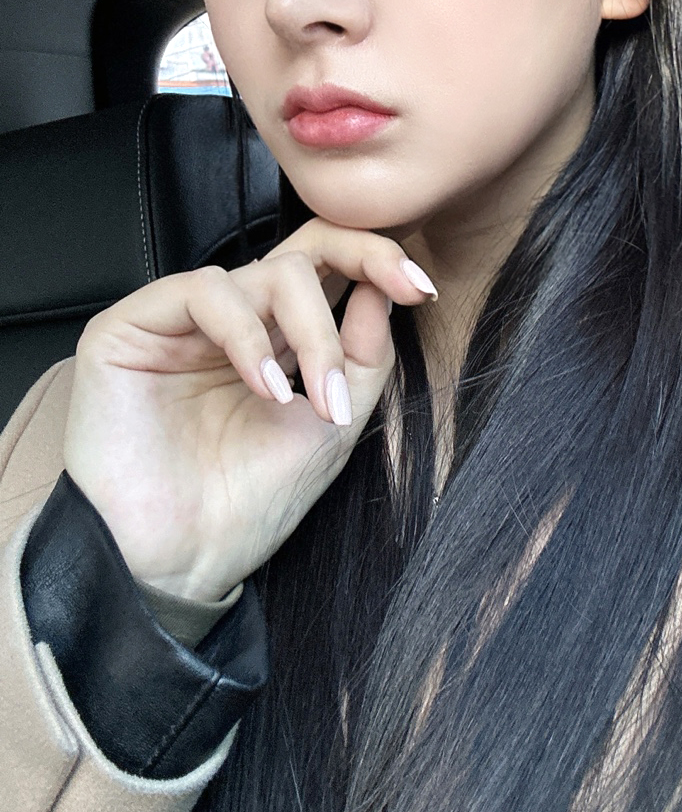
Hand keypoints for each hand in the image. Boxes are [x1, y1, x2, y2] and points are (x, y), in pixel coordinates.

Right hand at [62, 219, 437, 600]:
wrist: (184, 563)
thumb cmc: (251, 502)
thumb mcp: (335, 423)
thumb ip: (364, 354)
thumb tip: (386, 287)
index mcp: (277, 335)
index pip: (328, 264)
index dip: (376, 257)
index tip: (421, 286)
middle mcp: (232, 318)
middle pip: (304, 249)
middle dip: (363, 265)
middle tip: (402, 296)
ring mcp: (180, 320)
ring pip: (267, 272)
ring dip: (312, 332)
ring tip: (314, 401)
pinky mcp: (130, 327)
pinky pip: (204, 292)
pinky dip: (247, 336)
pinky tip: (265, 389)